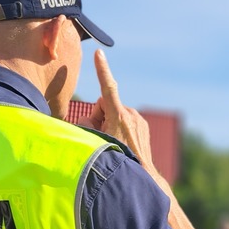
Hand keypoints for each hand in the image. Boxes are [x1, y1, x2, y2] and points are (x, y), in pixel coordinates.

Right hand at [88, 50, 155, 171]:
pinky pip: (125, 120)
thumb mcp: (94, 141)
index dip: (102, 70)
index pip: (108, 87)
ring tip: (113, 142)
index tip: (99, 54)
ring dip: (109, 123)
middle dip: (99, 117)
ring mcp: (139, 120)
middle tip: (101, 134)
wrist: (141, 174)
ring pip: (115, 113)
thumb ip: (86, 125)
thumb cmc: (115, 159)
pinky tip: (122, 142)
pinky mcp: (143, 125)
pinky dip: (119, 127)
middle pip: (106, 105)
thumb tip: (90, 118)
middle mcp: (131, 115)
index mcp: (119, 116)